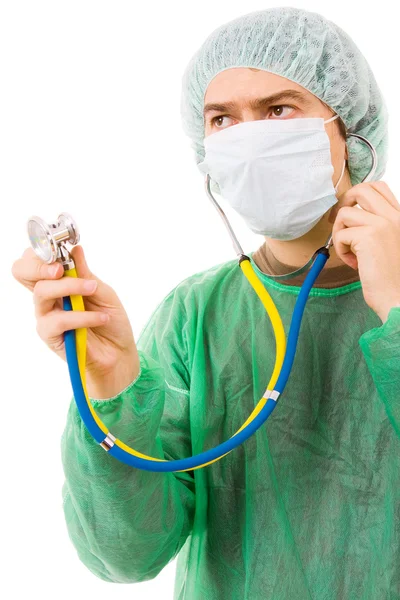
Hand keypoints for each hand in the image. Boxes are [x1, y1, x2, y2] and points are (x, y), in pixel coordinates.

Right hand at [12, 244, 139, 397]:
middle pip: (22, 272)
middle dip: (38, 265)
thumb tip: (75, 249)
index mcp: (58, 282)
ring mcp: (46, 315)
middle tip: (60, 268)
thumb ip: (86, 273)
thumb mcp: (103, 292)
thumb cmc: (110, 321)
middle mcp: (47, 296)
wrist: (119, 353)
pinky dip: (81, 316)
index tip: (60, 249)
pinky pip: (58, 320)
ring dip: (69, 287)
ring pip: (41, 292)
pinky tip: (99, 318)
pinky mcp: (50, 335)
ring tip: (92, 289)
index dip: (40, 251)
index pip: (34, 260)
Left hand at [330, 181, 399, 322]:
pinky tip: (354, 263)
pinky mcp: (369, 236)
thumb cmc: (392, 276)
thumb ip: (376, 227)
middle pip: (361, 189)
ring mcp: (382, 224)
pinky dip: (341, 250)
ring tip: (350, 252)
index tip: (348, 212)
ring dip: (340, 233)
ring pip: (345, 213)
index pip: (379, 187)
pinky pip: (341, 234)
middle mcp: (394, 216)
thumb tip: (350, 216)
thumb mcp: (388, 243)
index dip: (357, 196)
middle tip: (339, 224)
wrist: (398, 297)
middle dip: (343, 203)